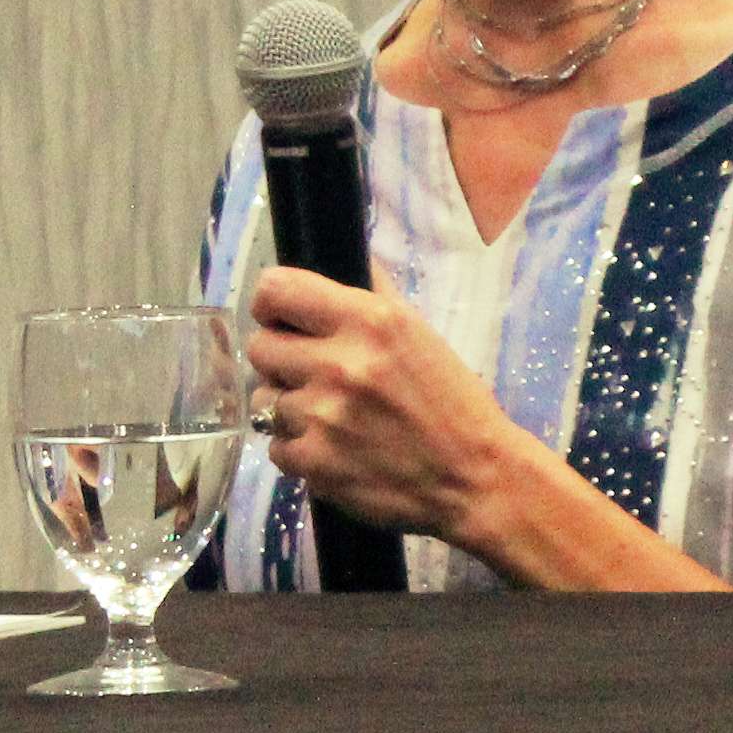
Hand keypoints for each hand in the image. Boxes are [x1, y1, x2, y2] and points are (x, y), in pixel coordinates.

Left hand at [239, 266, 531, 544]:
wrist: (473, 478)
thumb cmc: (453, 402)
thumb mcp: (419, 333)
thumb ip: (374, 294)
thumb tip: (342, 253)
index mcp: (368, 321)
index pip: (276, 290)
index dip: (271, 303)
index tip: (281, 317)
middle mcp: (339, 364)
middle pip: (259, 346)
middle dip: (280, 357)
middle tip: (309, 371)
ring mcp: (322, 418)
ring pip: (264, 399)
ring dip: (289, 406)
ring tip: (326, 415)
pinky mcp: (314, 464)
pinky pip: (275, 445)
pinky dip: (298, 447)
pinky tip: (331, 447)